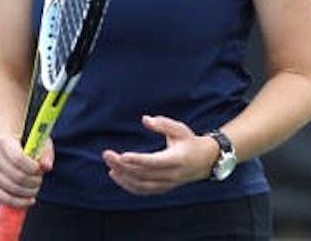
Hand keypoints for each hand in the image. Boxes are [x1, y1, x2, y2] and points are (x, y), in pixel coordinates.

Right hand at [0, 134, 53, 207]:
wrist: (7, 149)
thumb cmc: (26, 147)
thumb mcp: (38, 144)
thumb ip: (45, 153)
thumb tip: (47, 166)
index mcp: (4, 142)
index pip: (18, 159)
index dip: (32, 168)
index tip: (40, 170)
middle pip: (16, 176)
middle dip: (33, 182)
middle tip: (39, 180)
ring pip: (11, 189)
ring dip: (28, 192)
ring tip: (35, 188)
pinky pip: (2, 198)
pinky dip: (18, 202)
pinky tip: (29, 200)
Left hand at [102, 115, 219, 194]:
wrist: (204, 161)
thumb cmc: (189, 142)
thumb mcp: (180, 129)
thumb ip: (163, 124)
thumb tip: (145, 119)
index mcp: (176, 160)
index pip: (154, 162)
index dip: (137, 160)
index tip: (122, 155)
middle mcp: (171, 175)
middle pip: (143, 174)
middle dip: (123, 166)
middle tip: (107, 155)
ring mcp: (166, 184)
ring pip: (141, 185)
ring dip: (122, 176)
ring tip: (109, 164)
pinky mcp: (161, 188)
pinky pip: (142, 190)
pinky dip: (127, 185)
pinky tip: (115, 175)